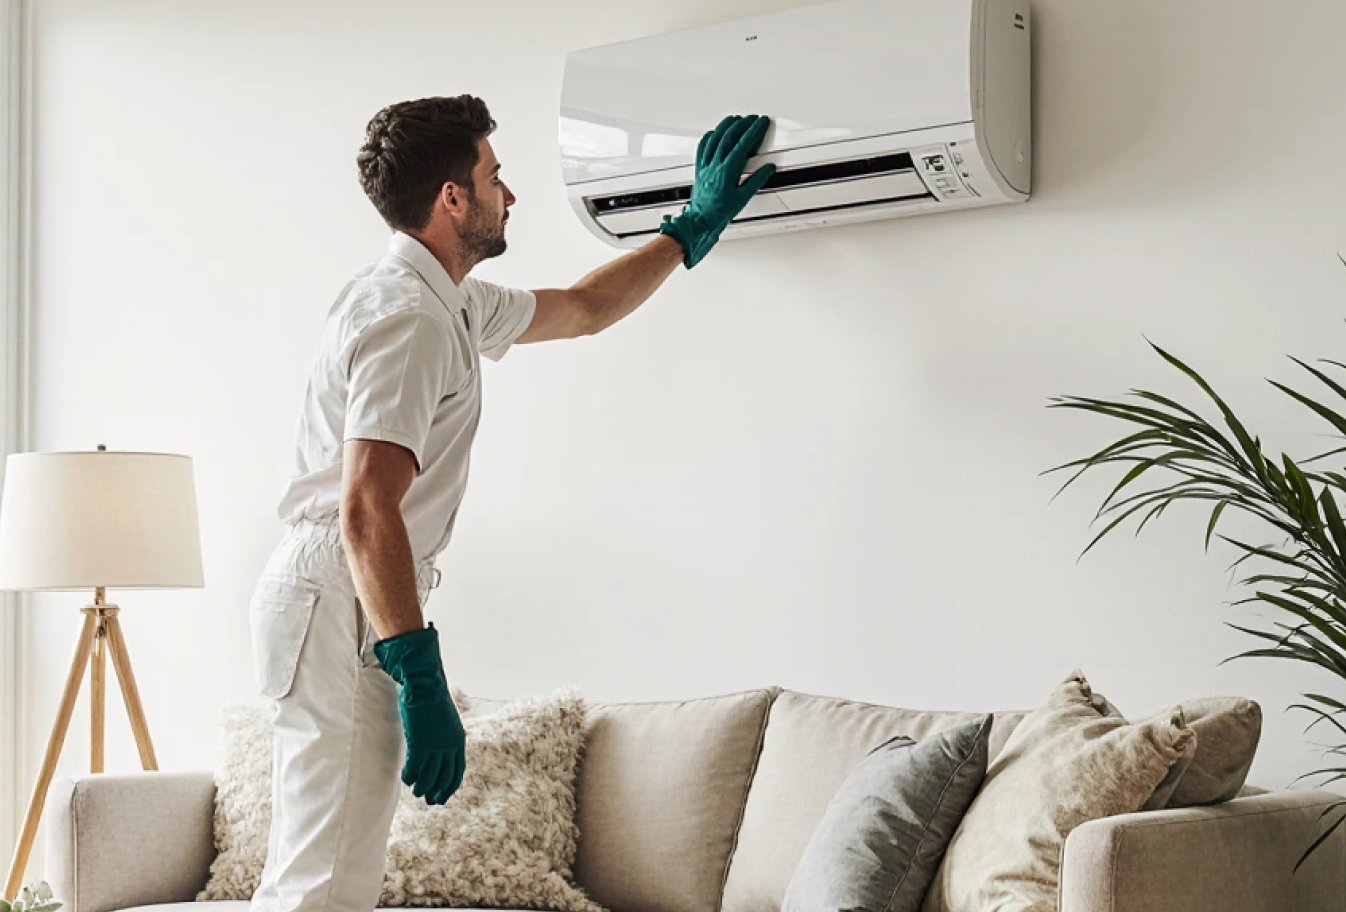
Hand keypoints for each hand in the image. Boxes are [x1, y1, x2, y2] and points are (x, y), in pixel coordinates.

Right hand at [373, 622, 465, 804]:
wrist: (425, 685)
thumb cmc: (432, 700)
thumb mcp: (444, 720)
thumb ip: (444, 736)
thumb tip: (438, 748)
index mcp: (458, 740)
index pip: (457, 771)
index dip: (450, 787)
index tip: (443, 797)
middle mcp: (449, 746)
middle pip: (444, 778)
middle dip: (437, 793)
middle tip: (429, 801)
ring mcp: (435, 746)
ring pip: (428, 777)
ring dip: (421, 788)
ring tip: (415, 792)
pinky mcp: (419, 743)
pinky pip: (414, 768)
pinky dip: (409, 776)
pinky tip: (404, 778)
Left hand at [658, 114, 775, 268]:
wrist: (700, 220)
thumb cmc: (720, 212)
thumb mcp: (743, 198)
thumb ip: (756, 180)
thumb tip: (768, 168)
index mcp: (728, 170)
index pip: (743, 144)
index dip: (754, 130)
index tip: (762, 122)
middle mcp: (716, 164)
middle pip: (730, 136)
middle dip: (743, 124)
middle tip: (753, 119)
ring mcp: (706, 165)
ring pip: (715, 138)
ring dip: (727, 126)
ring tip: (736, 119)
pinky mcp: (699, 168)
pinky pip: (702, 147)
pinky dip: (709, 137)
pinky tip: (713, 132)